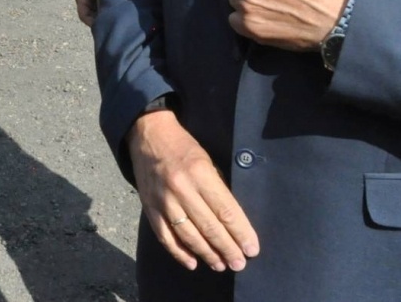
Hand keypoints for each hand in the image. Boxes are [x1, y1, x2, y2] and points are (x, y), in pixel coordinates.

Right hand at [128, 110, 258, 272]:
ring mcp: (163, 200)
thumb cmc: (183, 147)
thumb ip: (217, 190)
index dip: (240, 233)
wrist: (148, 134)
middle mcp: (181, 188)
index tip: (252, 249)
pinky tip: (192, 262)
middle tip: (239, 263)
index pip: (225, 210)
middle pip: (209, 227)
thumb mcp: (207, 161)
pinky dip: (179, 252)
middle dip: (227, 248)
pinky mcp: (150, 207)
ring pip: (188, 235)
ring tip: (221, 265)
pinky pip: (165, 236)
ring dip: (207, 253)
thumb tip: (231, 222)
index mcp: (200, 173)